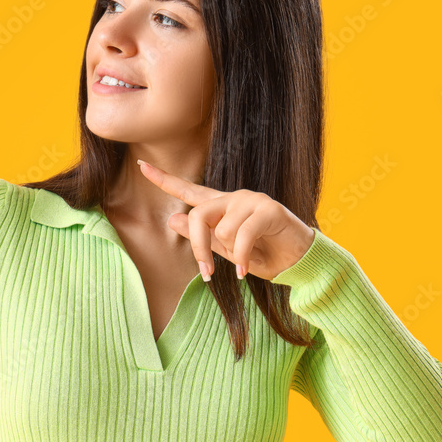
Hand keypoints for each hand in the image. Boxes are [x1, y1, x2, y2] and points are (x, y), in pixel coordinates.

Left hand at [137, 159, 315, 280]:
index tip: (141, 166)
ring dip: (232, 255)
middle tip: (207, 274)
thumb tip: (172, 221)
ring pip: (222, 230)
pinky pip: (241, 237)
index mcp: (222, 206)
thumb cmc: (264, 257)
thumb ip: (202, 237)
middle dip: (199, 249)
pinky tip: (247, 271)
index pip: (189, 191)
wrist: (300, 263)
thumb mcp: (227, 252)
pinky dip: (242, 259)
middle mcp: (235, 198)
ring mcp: (252, 200)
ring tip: (248, 260)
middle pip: (198, 215)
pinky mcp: (269, 210)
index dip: (164, 180)